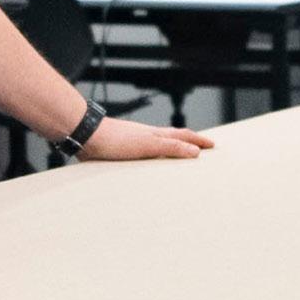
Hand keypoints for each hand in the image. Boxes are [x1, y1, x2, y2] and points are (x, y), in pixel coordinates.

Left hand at [78, 117, 215, 160]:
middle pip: (173, 138)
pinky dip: (153, 158)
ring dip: (171, 150)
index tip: (212, 145)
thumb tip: (195, 152)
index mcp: (156, 135)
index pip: (183, 136)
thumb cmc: (116, 140)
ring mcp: (135, 143)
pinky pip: (144, 155)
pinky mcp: (122, 151)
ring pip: (158, 146)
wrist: (88, 137)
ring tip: (178, 156)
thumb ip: (171, 148)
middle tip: (200, 148)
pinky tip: (147, 165)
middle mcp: (147, 137)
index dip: (198, 141)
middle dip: (188, 143)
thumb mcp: (149, 145)